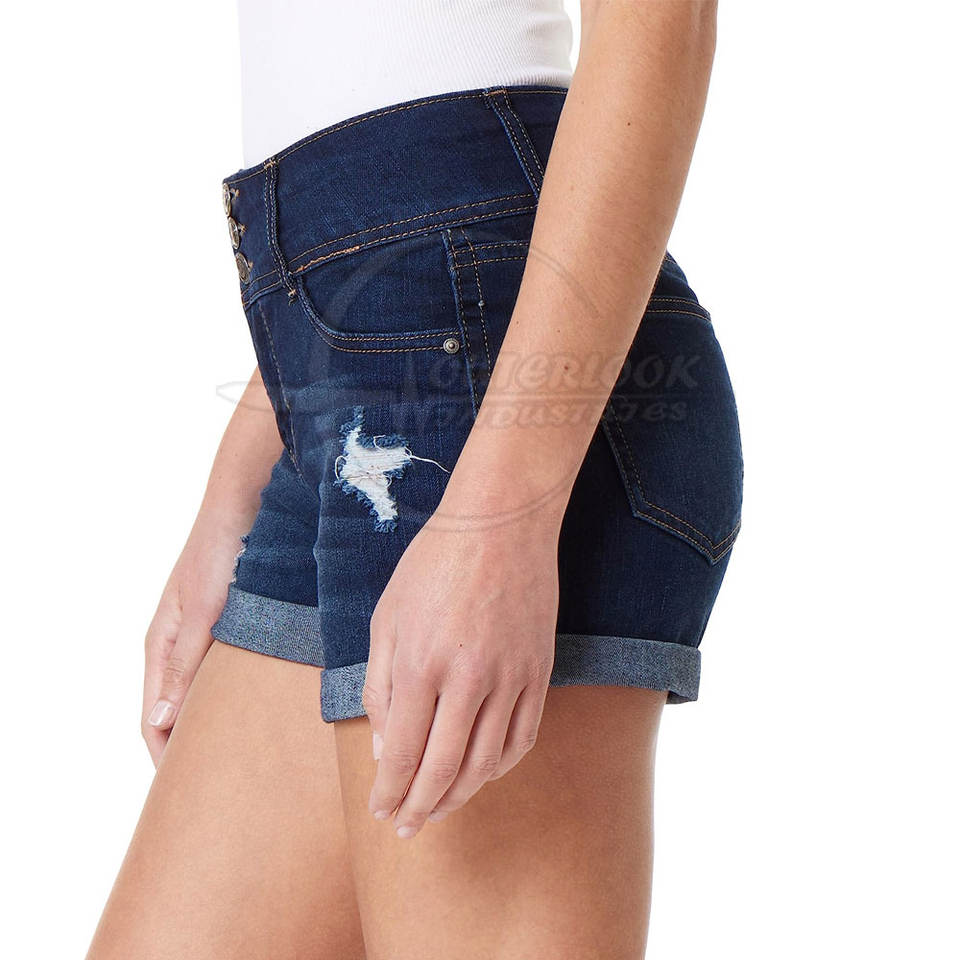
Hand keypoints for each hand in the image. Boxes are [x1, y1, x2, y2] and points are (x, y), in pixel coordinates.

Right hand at [141, 517, 243, 764]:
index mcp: (160, 646)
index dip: (166, 756)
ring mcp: (204, 636)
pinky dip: (235, 694)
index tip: (189, 790)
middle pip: (177, 711)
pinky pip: (225, 671)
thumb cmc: (218, 554)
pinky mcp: (228, 625)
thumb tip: (162, 719)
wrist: (244, 507)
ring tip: (244, 752)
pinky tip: (261, 706)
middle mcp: (179, 645)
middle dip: (192, 745)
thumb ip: (183, 663)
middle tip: (222, 780)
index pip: (152, 719)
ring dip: (216, 721)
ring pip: (203, 692)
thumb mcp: (202, 611)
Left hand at [363, 504, 559, 837]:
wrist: (501, 522)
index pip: (404, 753)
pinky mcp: (540, 671)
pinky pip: (522, 738)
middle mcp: (468, 679)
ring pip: (486, 762)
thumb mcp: (387, 618)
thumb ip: (380, 686)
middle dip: (420, 808)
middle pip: (445, 770)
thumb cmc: (434, 564)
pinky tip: (480, 774)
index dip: (390, 792)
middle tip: (406, 828)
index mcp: (421, 664)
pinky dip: (499, 767)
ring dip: (459, 795)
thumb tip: (386, 749)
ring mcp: (511, 677)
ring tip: (439, 808)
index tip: (380, 812)